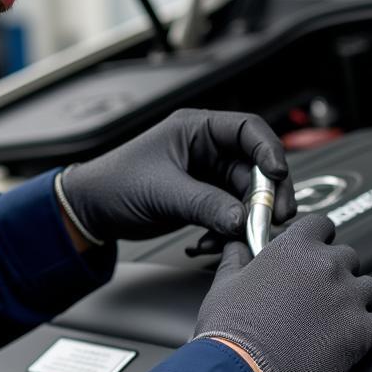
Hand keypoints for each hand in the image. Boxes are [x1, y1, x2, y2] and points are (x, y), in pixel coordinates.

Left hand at [59, 109, 295, 242]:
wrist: (92, 210)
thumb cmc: (115, 183)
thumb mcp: (162, 191)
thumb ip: (205, 204)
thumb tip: (242, 219)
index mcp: (196, 129)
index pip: (248, 129)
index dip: (269, 150)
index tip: (278, 173)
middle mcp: (206, 149)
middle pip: (256, 166)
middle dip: (267, 193)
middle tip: (274, 216)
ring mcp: (207, 176)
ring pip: (246, 194)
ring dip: (249, 217)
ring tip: (243, 236)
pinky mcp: (204, 200)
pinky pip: (231, 213)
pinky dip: (230, 229)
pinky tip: (214, 242)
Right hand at [193, 215, 371, 371]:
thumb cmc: (232, 330)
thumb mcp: (224, 284)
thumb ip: (236, 258)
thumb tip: (237, 248)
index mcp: (294, 248)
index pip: (322, 224)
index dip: (319, 239)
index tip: (314, 253)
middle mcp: (326, 266)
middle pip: (349, 257)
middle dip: (337, 273)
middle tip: (318, 296)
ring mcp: (348, 297)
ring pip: (369, 289)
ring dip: (355, 301)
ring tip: (332, 321)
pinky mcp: (362, 331)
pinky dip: (365, 332)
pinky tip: (344, 342)